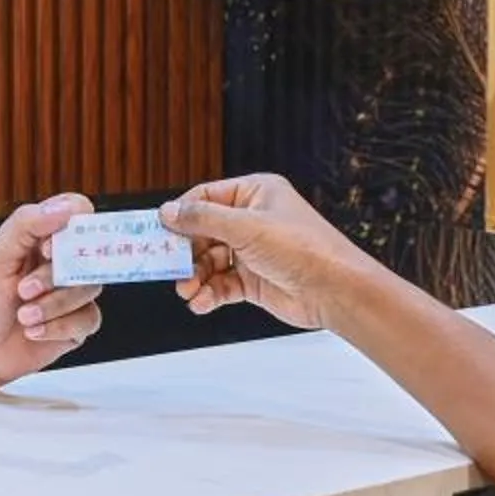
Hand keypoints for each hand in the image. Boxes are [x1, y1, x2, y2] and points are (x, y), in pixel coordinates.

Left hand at [0, 193, 100, 385]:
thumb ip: (27, 225)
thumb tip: (67, 208)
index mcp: (42, 236)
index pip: (78, 212)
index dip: (73, 226)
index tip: (47, 249)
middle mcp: (61, 262)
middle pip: (88, 254)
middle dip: (53, 277)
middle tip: (23, 290)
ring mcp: (71, 293)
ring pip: (89, 288)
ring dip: (52, 305)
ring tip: (23, 316)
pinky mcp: (76, 324)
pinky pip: (88, 319)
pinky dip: (58, 326)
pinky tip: (33, 332)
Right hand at [161, 175, 366, 330]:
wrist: (336, 290)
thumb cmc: (302, 249)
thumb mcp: (247, 227)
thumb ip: (203, 219)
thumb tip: (167, 211)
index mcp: (255, 194)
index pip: (205, 197)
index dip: (181, 215)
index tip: (158, 232)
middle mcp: (252, 220)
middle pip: (202, 233)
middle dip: (185, 253)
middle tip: (168, 268)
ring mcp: (252, 252)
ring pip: (208, 262)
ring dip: (194, 277)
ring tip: (188, 290)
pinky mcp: (253, 281)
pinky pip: (220, 285)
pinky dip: (208, 294)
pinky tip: (201, 302)